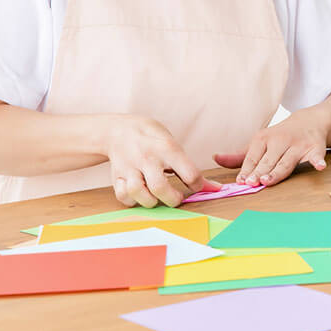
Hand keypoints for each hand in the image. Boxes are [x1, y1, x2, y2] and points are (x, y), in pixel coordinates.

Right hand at [104, 114, 218, 207]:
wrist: (118, 130)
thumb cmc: (151, 138)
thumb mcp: (172, 144)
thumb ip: (189, 167)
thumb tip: (214, 188)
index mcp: (167, 148)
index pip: (189, 173)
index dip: (198, 185)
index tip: (196, 186)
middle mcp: (148, 158)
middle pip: (160, 187)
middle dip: (173, 199)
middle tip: (176, 198)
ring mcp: (130, 168)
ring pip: (138, 193)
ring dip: (151, 201)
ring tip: (157, 197)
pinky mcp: (117, 177)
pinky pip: (124, 196)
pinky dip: (133, 200)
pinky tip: (141, 194)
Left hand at [213, 108, 330, 186]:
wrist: (309, 120)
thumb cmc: (280, 137)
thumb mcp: (259, 143)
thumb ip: (239, 156)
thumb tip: (216, 159)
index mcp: (264, 139)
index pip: (253, 157)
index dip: (247, 169)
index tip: (242, 181)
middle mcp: (280, 140)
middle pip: (268, 161)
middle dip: (260, 172)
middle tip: (252, 183)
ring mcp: (298, 145)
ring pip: (286, 162)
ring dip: (278, 171)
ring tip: (268, 180)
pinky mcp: (315, 149)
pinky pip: (316, 156)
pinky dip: (318, 161)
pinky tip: (319, 166)